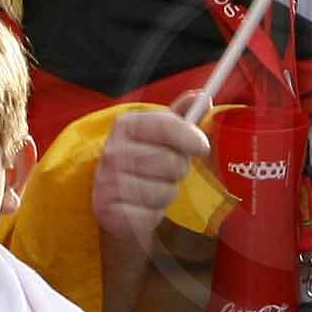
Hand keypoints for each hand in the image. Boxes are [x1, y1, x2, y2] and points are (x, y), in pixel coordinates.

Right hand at [93, 103, 211, 251]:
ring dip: (166, 193)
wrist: (114, 203)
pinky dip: (154, 214)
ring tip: (153, 189)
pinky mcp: (111, 213)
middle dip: (177, 170)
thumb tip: (202, 97)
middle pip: (170, 161)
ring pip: (164, 191)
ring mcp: (109, 183)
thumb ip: (180, 117)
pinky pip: (152, 214)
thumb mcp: (159, 137)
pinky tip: (143, 207)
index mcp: (125, 126)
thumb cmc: (144, 165)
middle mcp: (113, 152)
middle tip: (166, 172)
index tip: (202, 146)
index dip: (190, 136)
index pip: (166, 125)